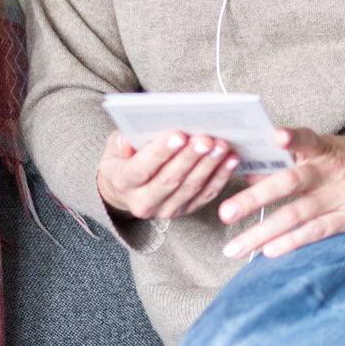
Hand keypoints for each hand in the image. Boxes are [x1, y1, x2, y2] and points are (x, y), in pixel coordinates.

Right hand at [96, 129, 239, 219]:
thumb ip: (118, 143)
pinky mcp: (186, 210)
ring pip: (191, 188)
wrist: (126, 190)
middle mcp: (144, 203)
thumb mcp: (113, 149)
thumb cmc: (123, 160)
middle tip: (206, 139)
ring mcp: (166, 210)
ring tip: (221, 145)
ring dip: (209, 166)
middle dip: (190, 158)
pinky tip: (231, 159)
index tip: (178, 135)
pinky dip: (220, 177)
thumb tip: (126, 140)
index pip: (141, 169)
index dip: (160, 152)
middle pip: (170, 180)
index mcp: (123, 183)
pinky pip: (206, 194)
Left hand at [217, 128, 344, 259]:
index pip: (306, 138)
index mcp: (325, 147)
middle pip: (288, 183)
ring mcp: (342, 195)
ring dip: (261, 232)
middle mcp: (331, 170)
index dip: (292, 136)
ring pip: (295, 215)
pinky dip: (292, 242)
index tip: (274, 136)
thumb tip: (255, 171)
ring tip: (235, 247)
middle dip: (253, 199)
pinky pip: (317, 232)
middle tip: (225, 212)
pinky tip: (270, 251)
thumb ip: (296, 157)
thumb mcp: (332, 148)